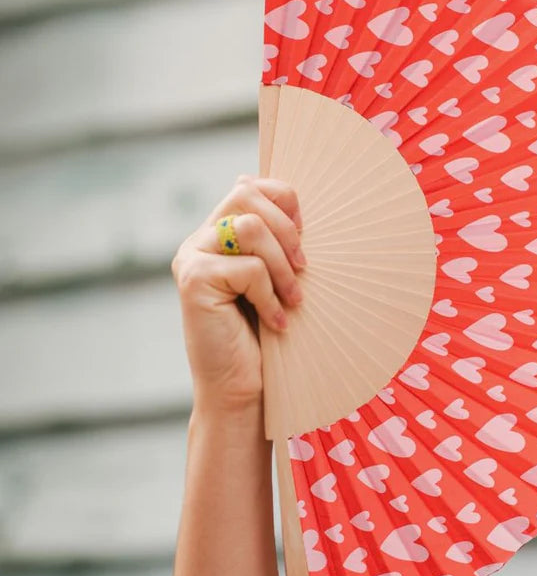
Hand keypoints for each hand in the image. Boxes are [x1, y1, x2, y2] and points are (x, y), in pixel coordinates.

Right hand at [171, 174, 305, 414]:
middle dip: (287, 230)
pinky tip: (276, 323)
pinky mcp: (193, 280)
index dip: (284, 200)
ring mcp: (192, 257)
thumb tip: (285, 201)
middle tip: (304, 269)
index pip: (249, 185)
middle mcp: (200, 239)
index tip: (305, 236)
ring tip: (293, 300)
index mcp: (219, 233)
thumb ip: (277, 242)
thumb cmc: (266, 335)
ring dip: (283, 267)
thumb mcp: (277, 279)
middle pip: (247, 195)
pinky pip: (249, 268)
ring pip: (250, 227)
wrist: (242, 389)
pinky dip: (271, 296)